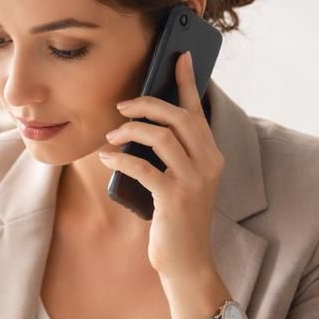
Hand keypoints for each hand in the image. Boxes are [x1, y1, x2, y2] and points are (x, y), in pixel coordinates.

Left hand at [99, 50, 223, 281]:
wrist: (187, 263)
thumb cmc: (177, 221)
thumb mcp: (180, 182)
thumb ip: (171, 156)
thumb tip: (141, 126)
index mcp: (211, 155)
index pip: (198, 110)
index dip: (186, 81)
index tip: (178, 55)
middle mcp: (208, 163)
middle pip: (179, 117)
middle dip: (148, 104)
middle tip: (122, 106)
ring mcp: (194, 181)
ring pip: (162, 136)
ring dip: (131, 130)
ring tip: (112, 135)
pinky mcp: (174, 198)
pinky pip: (144, 167)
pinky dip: (122, 158)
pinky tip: (107, 157)